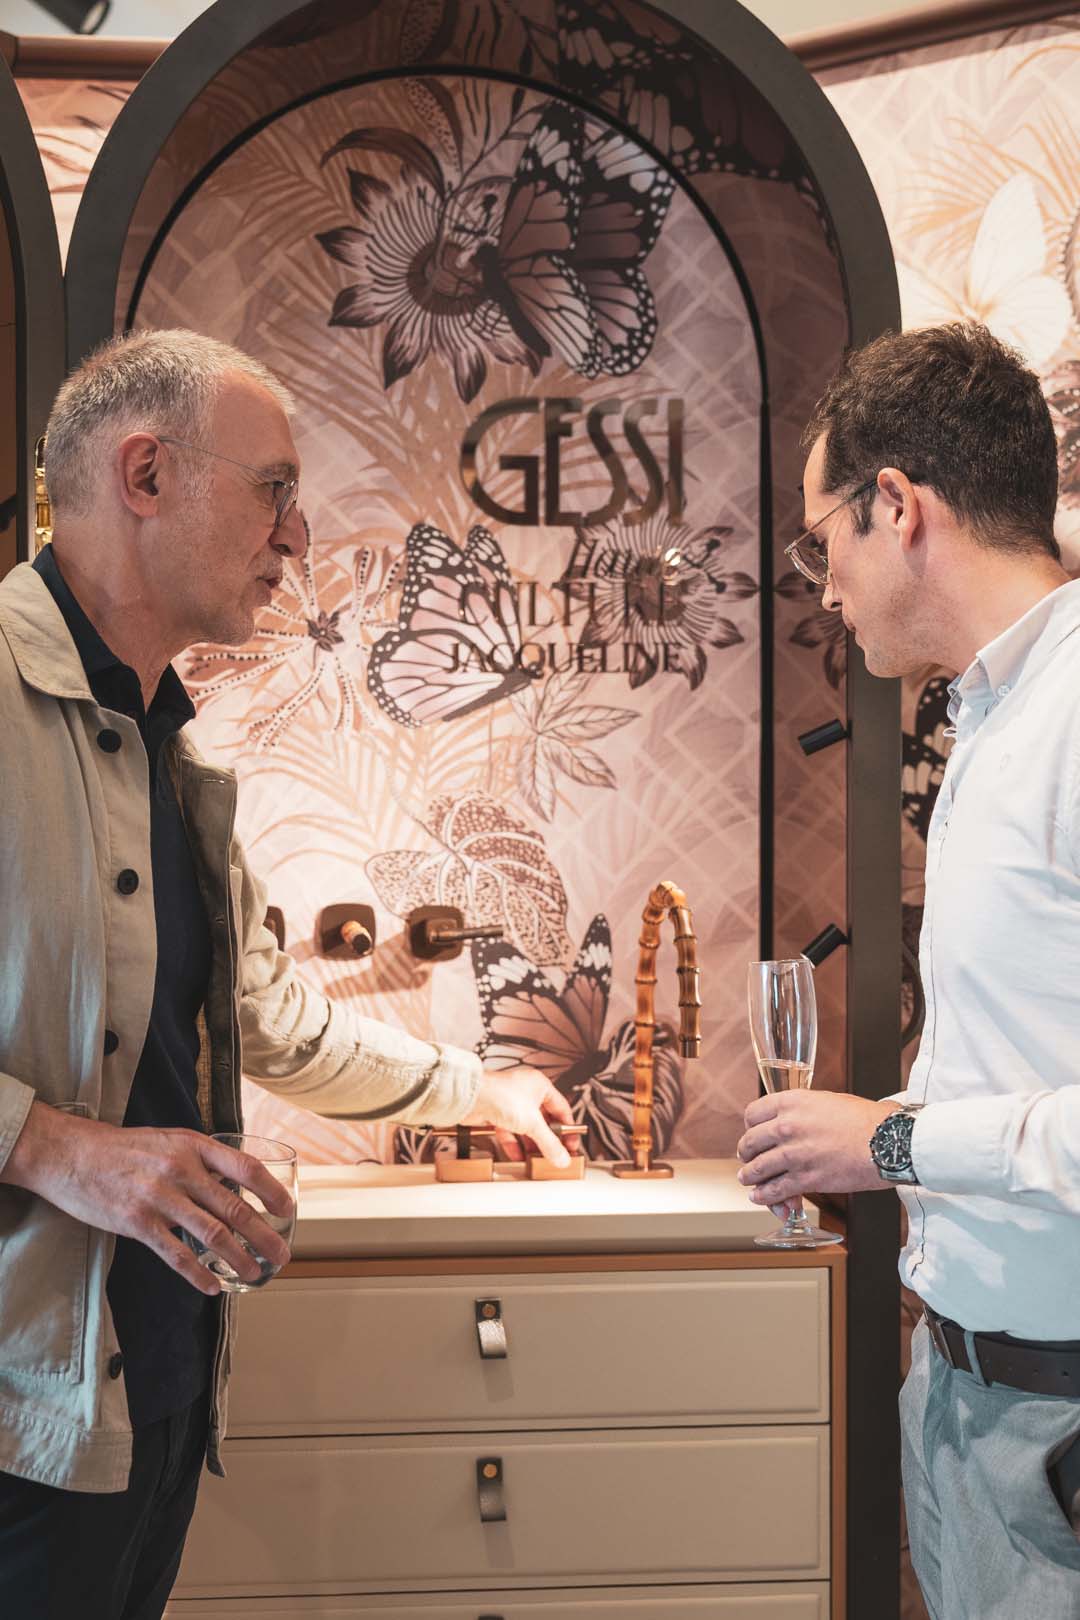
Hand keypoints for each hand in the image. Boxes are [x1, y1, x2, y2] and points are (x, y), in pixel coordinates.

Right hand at [3, 1102, 293, 1294]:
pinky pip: (175, 1254)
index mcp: (193, 1145)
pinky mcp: (137, 1223)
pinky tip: (213, 1286)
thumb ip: (201, 1161)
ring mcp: (159, 1197)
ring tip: (255, 1274)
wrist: (70, 1154)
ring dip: (239, 1258)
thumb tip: (236, 1184)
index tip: (289, 1211)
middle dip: (264, 1236)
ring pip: (212, 1234)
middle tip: (282, 1256)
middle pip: (235, 1207)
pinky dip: (198, 1274)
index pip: (245, 1167)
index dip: (272, 1191)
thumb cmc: (124, 1148)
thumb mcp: (170, 1140)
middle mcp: (181, 1169)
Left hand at [461, 1066, 575, 1166]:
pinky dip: (514, 1144)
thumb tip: (561, 1156)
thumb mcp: (532, 1123)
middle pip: (543, 1119)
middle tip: (555, 1153)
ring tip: (537, 1158)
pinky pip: (510, 1131)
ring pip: (526, 1126)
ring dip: (531, 1143)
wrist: (470, 1098)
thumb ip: (549, 1143)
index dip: (567, 1128)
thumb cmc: (499, 1095)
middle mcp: (525, 1092)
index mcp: (539, 1085)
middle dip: (547, 1138)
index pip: (561, 1108)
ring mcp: (510, 1103)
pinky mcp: (496, 1113)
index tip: (570, 1144)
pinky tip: (518, 1156)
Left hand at [736, 1089, 897, 1205]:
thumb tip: (798, 1119)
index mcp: (793, 1101)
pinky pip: (775, 1190)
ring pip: (757, 1169)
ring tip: (748, 1180)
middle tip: (748, 1158)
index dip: (750, 1126)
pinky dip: (765, 1197)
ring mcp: (795, 1154)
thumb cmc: (867, 1120)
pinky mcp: (806, 1179)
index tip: (754, 1133)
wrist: (889, 1142)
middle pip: (750, 1142)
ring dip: (750, 1177)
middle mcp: (788, 1125)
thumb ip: (806, 1110)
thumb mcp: (829, 1101)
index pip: (752, 1114)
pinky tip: (761, 1198)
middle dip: (746, 1153)